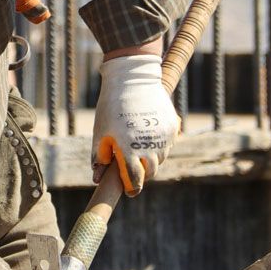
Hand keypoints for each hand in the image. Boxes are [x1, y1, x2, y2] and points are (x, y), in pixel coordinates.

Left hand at [92, 54, 180, 195]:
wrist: (132, 78)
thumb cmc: (112, 106)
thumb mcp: (101, 131)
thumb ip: (100, 156)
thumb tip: (97, 178)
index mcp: (129, 149)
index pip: (135, 180)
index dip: (131, 188)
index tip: (129, 191)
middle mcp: (149, 145)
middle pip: (150, 172)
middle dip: (142, 174)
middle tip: (132, 169)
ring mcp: (163, 136)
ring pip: (160, 158)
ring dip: (151, 159)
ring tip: (138, 148)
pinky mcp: (172, 126)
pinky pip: (168, 143)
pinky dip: (159, 144)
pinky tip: (148, 135)